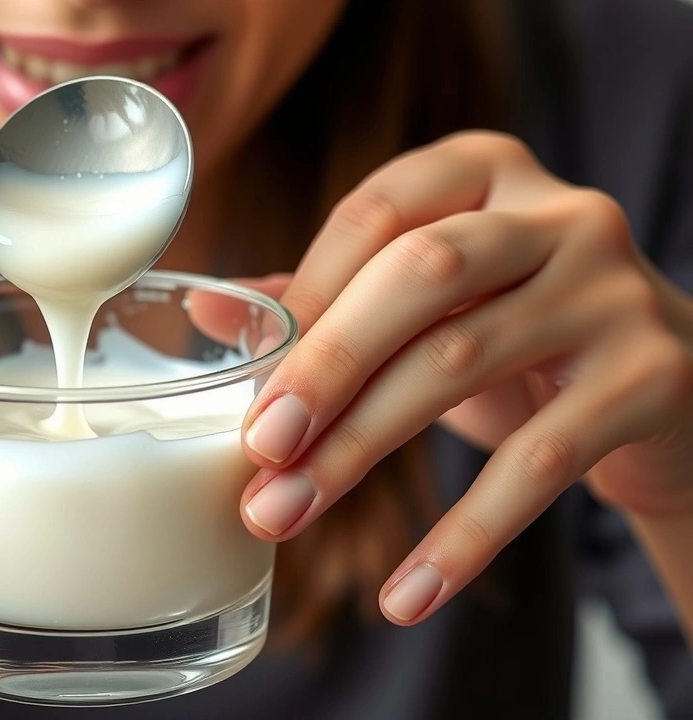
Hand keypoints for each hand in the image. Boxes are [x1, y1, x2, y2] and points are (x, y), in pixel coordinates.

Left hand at [236, 131, 692, 624]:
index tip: (249, 388)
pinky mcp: (652, 376)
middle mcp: (558, 212)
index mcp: (484, 172)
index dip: (306, 299)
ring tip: (287, 514)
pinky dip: (465, 534)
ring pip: (461, 361)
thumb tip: (209, 305)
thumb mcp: (427, 308)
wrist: (669, 396)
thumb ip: (326, 299)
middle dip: (326, 363)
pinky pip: (542, 461)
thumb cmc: (518, 337)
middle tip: (259, 447)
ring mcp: (612, 289)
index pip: (375, 215)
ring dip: (359, 449)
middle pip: (419, 271)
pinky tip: (406, 592)